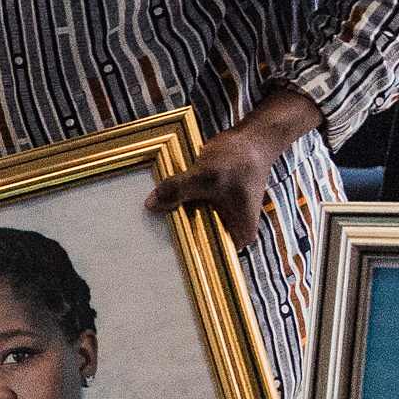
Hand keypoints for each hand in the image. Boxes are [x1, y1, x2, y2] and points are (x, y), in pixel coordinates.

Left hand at [147, 91, 319, 242]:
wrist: (252, 138)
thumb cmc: (239, 159)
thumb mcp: (207, 175)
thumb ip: (179, 189)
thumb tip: (151, 204)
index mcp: (239, 235)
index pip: (208, 257)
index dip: (184, 256)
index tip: (158, 260)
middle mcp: (230, 231)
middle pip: (196, 242)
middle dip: (175, 237)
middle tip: (146, 239)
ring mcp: (220, 218)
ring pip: (190, 225)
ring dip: (174, 218)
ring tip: (150, 219)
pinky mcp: (210, 205)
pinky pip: (188, 210)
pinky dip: (177, 205)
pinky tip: (160, 203)